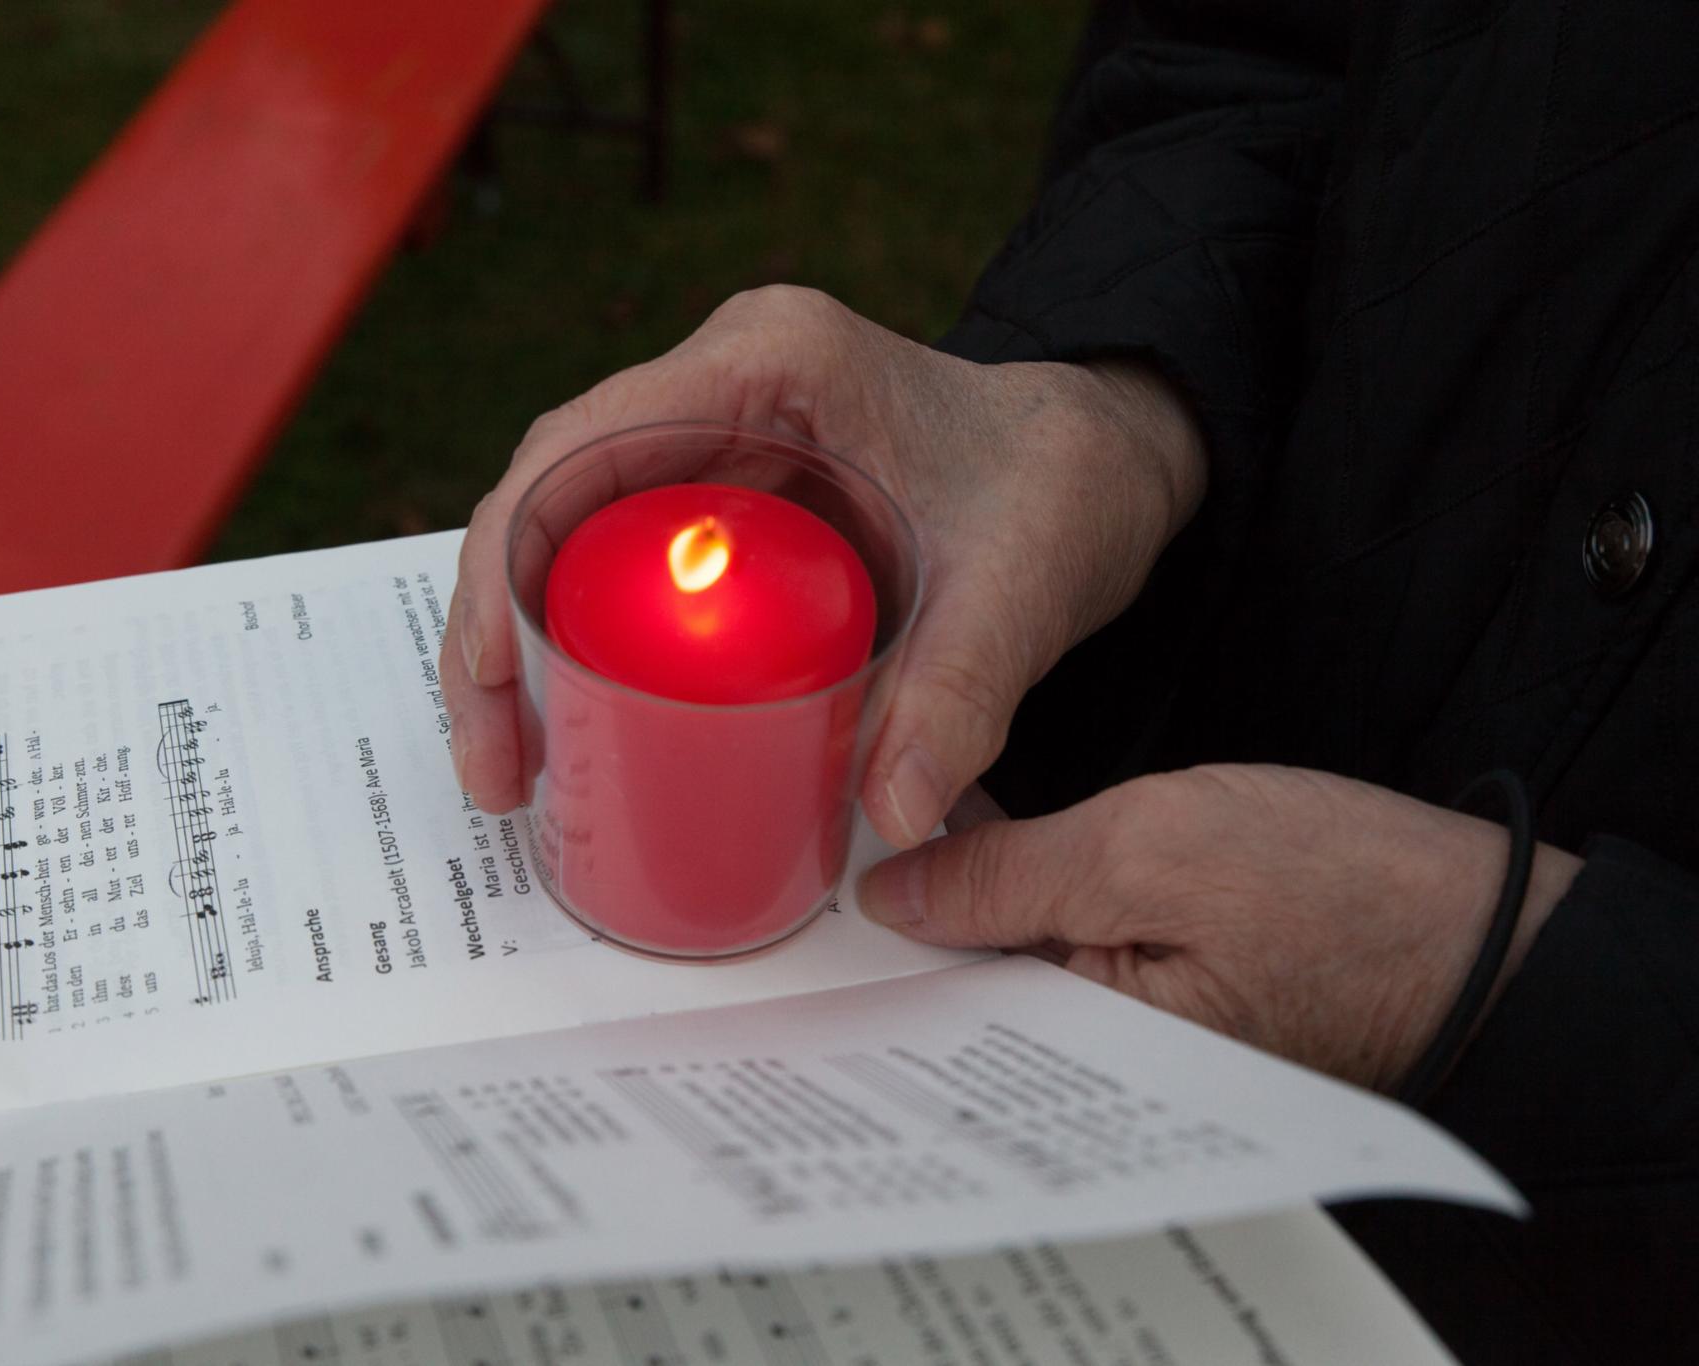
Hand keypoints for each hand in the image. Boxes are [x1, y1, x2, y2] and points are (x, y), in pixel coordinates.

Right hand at [442, 285, 1206, 844]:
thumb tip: (892, 814)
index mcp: (766, 358)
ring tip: (519, 773)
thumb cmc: (1059, 482)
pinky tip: (581, 729)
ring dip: (522, 645)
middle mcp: (716, 381)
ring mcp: (711, 431)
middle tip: (499, 770)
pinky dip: (583, 643)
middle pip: (546, 496)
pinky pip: (618, 560)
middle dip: (492, 630)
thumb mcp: (1027, 583)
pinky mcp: (721, 486)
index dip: (504, 564)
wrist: (1097, 460)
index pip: (581, 447)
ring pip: (565, 531)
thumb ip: (966, 690)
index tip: (493, 682)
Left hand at [860, 764, 1584, 1090]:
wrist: (1478, 926)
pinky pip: (1059, 953)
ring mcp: (1127, 1029)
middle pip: (959, 988)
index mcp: (1080, 1048)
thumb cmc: (1339, 891)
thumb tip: (891, 896)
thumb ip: (1008, 879)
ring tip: (896, 818)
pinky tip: (982, 842)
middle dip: (909, 917)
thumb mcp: (1148, 849)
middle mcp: (1091, 1059)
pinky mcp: (1157, 990)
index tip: (816, 859)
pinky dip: (1022, 901)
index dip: (873, 932)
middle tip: (842, 821)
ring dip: (962, 901)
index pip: (933, 1004)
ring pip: (1005, 963)